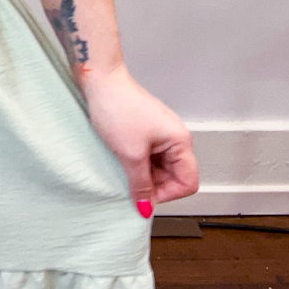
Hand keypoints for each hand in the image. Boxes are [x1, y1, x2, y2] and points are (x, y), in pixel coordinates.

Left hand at [82, 64, 198, 210]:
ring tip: (123, 169)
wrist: (100, 81)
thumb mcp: (130, 154)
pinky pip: (149, 156)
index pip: (188, 182)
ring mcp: (161, 134)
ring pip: (160, 167)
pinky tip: (122, 160)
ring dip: (144, 174)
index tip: (144, 196)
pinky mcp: (147, 130)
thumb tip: (145, 207)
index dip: (167, 194)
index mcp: (180, 142)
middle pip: (175, 176)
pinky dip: (138, 163)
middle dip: (155, 184)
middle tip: (130, 185)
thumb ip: (141, 184)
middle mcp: (176, 138)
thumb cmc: (118, 109)